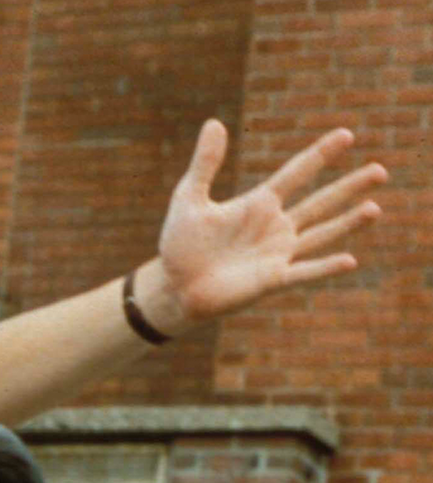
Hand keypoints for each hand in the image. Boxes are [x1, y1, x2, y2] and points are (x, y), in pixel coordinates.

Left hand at [154, 119, 384, 330]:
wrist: (174, 286)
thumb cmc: (180, 244)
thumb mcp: (189, 198)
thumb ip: (205, 163)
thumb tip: (214, 122)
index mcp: (259, 203)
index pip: (296, 173)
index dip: (320, 154)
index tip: (346, 134)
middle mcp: (276, 226)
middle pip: (320, 202)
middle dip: (349, 187)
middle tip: (381, 170)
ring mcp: (277, 253)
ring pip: (321, 234)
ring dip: (347, 223)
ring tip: (375, 208)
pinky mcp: (271, 280)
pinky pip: (303, 272)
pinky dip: (324, 267)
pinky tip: (349, 260)